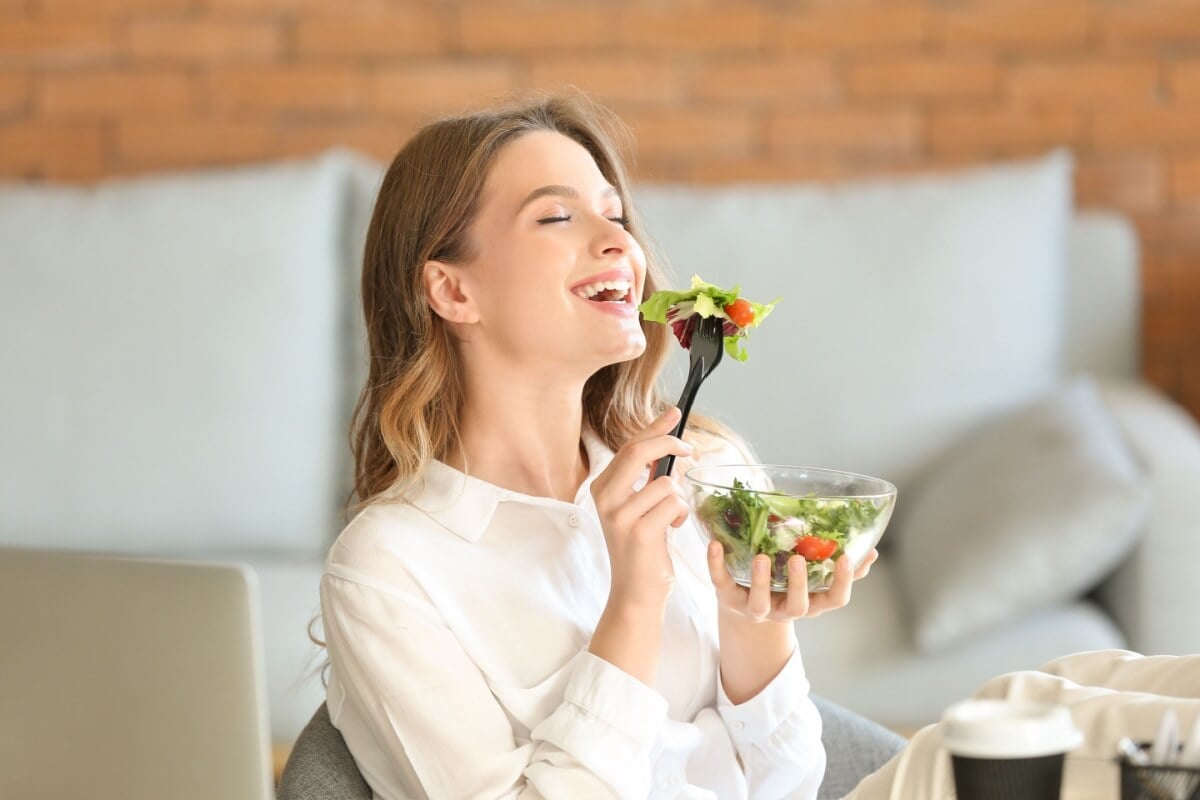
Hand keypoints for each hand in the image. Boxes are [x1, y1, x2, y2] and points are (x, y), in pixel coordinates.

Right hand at [590, 407, 693, 611]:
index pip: (629, 447)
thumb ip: (648, 477)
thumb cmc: (642, 548)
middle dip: (669, 444)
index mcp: (602, 488)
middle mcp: (604, 498)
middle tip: (689, 449)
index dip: (654, 427)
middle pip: (639, 451)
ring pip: (665, 483)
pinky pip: (674, 504)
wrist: (635, 592)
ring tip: (671, 518)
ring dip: (678, 499)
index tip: (674, 413)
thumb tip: (669, 444)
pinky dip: (681, 515)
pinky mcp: (639, 532)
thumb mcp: (639, 507)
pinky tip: (672, 530)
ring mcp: (619, 515)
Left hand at [707, 542, 878, 622]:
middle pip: (798, 606)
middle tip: (798, 559)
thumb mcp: (813, 581)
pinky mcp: (728, 599)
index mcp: (810, 603)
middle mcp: (785, 610)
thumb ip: (841, 569)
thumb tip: (872, 551)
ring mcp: (755, 608)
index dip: (843, 583)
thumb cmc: (786, 586)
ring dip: (760, 580)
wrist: (744, 607)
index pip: (834, 600)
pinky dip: (716, 564)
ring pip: (759, 603)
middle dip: (799, 584)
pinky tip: (715, 545)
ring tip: (762, 557)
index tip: (846, 559)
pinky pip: (721, 584)